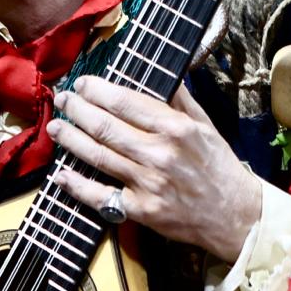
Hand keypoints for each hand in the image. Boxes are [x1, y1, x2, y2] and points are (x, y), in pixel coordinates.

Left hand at [46, 76, 262, 262]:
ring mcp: (149, 184)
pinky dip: (78, 185)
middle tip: (62, 100)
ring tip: (55, 127)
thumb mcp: (206, 126)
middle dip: (78, 110)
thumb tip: (162, 74)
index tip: (82, 83)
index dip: (98, 90)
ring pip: (99, 156)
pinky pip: (102, 196)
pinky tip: (61, 174)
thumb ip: (180, 100)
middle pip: (106, 127)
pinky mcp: (142, 211)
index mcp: (176, 128)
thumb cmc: (219, 168)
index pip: (126, 102)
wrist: (235, 215)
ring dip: (71, 139)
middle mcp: (160, 154)